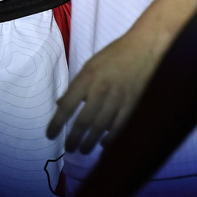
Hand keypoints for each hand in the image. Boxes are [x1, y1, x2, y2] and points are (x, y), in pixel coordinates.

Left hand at [48, 29, 163, 153]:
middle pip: (83, 122)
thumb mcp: (91, 65)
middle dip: (74, 139)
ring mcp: (118, 99)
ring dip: (89, 143)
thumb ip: (77, 85)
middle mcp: (100, 90)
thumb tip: (60, 104)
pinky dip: (110, 139)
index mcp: (87, 78)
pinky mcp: (134, 105)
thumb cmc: (116, 54)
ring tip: (83, 150)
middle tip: (69, 149)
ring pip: (100, 128)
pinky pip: (119, 128)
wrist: (146, 47)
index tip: (50, 135)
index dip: (56, 123)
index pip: (67, 106)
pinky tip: (104, 145)